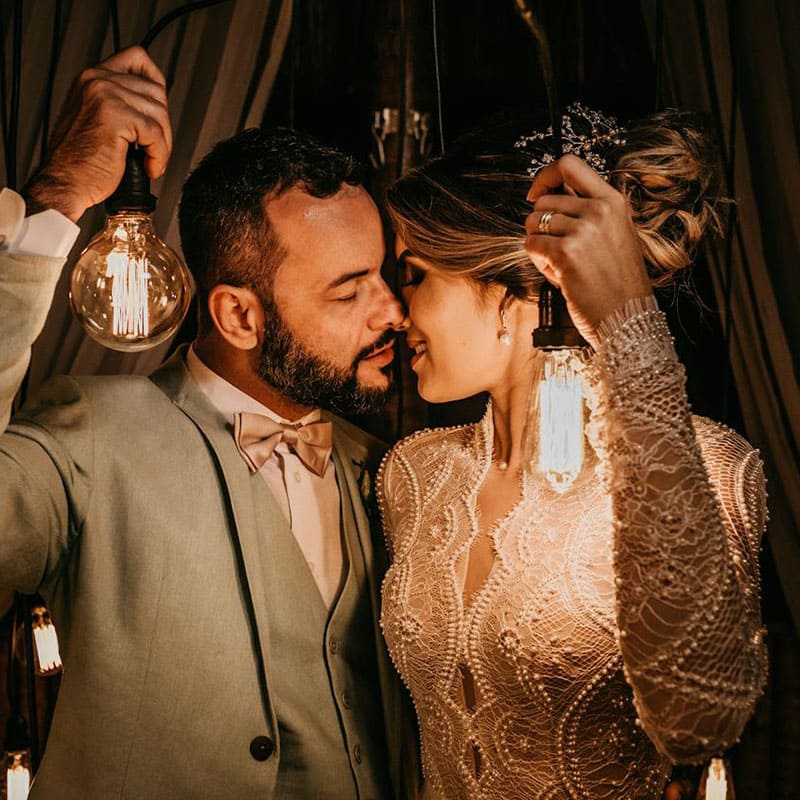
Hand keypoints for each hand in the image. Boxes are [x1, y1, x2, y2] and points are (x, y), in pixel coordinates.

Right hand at [23, 46, 170, 221]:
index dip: (157, 82)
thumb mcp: (97, 120)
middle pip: (156, 91)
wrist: (65, 182)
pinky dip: (159, 155)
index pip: (137, 58)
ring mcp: (105, 95)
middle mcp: (97, 80)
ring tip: (150, 161)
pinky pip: (156, 133)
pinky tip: (148, 166)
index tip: (160, 109)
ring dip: (163, 144)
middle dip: (163, 124)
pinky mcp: (115, 116)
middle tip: (153, 148)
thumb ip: (119, 104)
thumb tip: (153, 106)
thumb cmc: (81, 161)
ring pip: (159, 113)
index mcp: (92, 78)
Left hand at [523, 154, 651, 344]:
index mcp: (613, 201)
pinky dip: (538, 262)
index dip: (544, 177)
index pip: (569, 165)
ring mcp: (583, 231)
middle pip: (544, 200)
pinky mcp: (566, 253)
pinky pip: (531, 245)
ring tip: (562, 264)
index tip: (536, 195)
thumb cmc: (619, 282)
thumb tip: (549, 197)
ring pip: (533, 223)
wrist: (628, 317)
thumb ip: (588, 212)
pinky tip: (560, 275)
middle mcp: (599, 210)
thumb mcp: (615, 234)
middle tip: (557, 249)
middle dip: (540, 225)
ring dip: (539, 245)